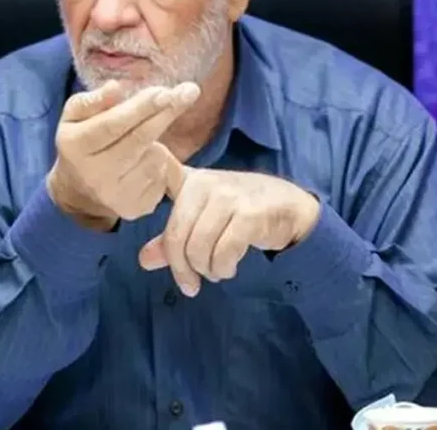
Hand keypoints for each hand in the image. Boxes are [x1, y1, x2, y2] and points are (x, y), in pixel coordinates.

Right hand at [47, 81, 200, 230]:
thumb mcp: (75, 116)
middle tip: (189, 91)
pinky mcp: (134, 209)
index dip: (141, 107)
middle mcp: (94, 175)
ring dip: (157, 142)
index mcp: (75, 147)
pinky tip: (144, 162)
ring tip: (142, 142)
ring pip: (155, 157)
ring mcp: (115, 196)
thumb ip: (93, 100)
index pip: (112, 124)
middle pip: (140, 139)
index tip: (165, 90)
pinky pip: (161, 177)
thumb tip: (116, 88)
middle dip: (166, 113)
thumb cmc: (82, 142)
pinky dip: (160, 164)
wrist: (79, 191)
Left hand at [139, 155, 320, 295]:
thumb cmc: (242, 212)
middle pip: (176, 235)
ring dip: (206, 270)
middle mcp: (206, 184)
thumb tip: (144, 260)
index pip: (163, 167)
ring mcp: (228, 197)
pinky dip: (223, 268)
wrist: (292, 208)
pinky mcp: (249, 214)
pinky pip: (223, 252)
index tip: (144, 153)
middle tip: (190, 284)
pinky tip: (229, 267)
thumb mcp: (204, 221)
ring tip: (215, 271)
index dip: (148, 160)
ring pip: (198, 247)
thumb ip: (174, 240)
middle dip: (181, 268)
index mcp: (190, 181)